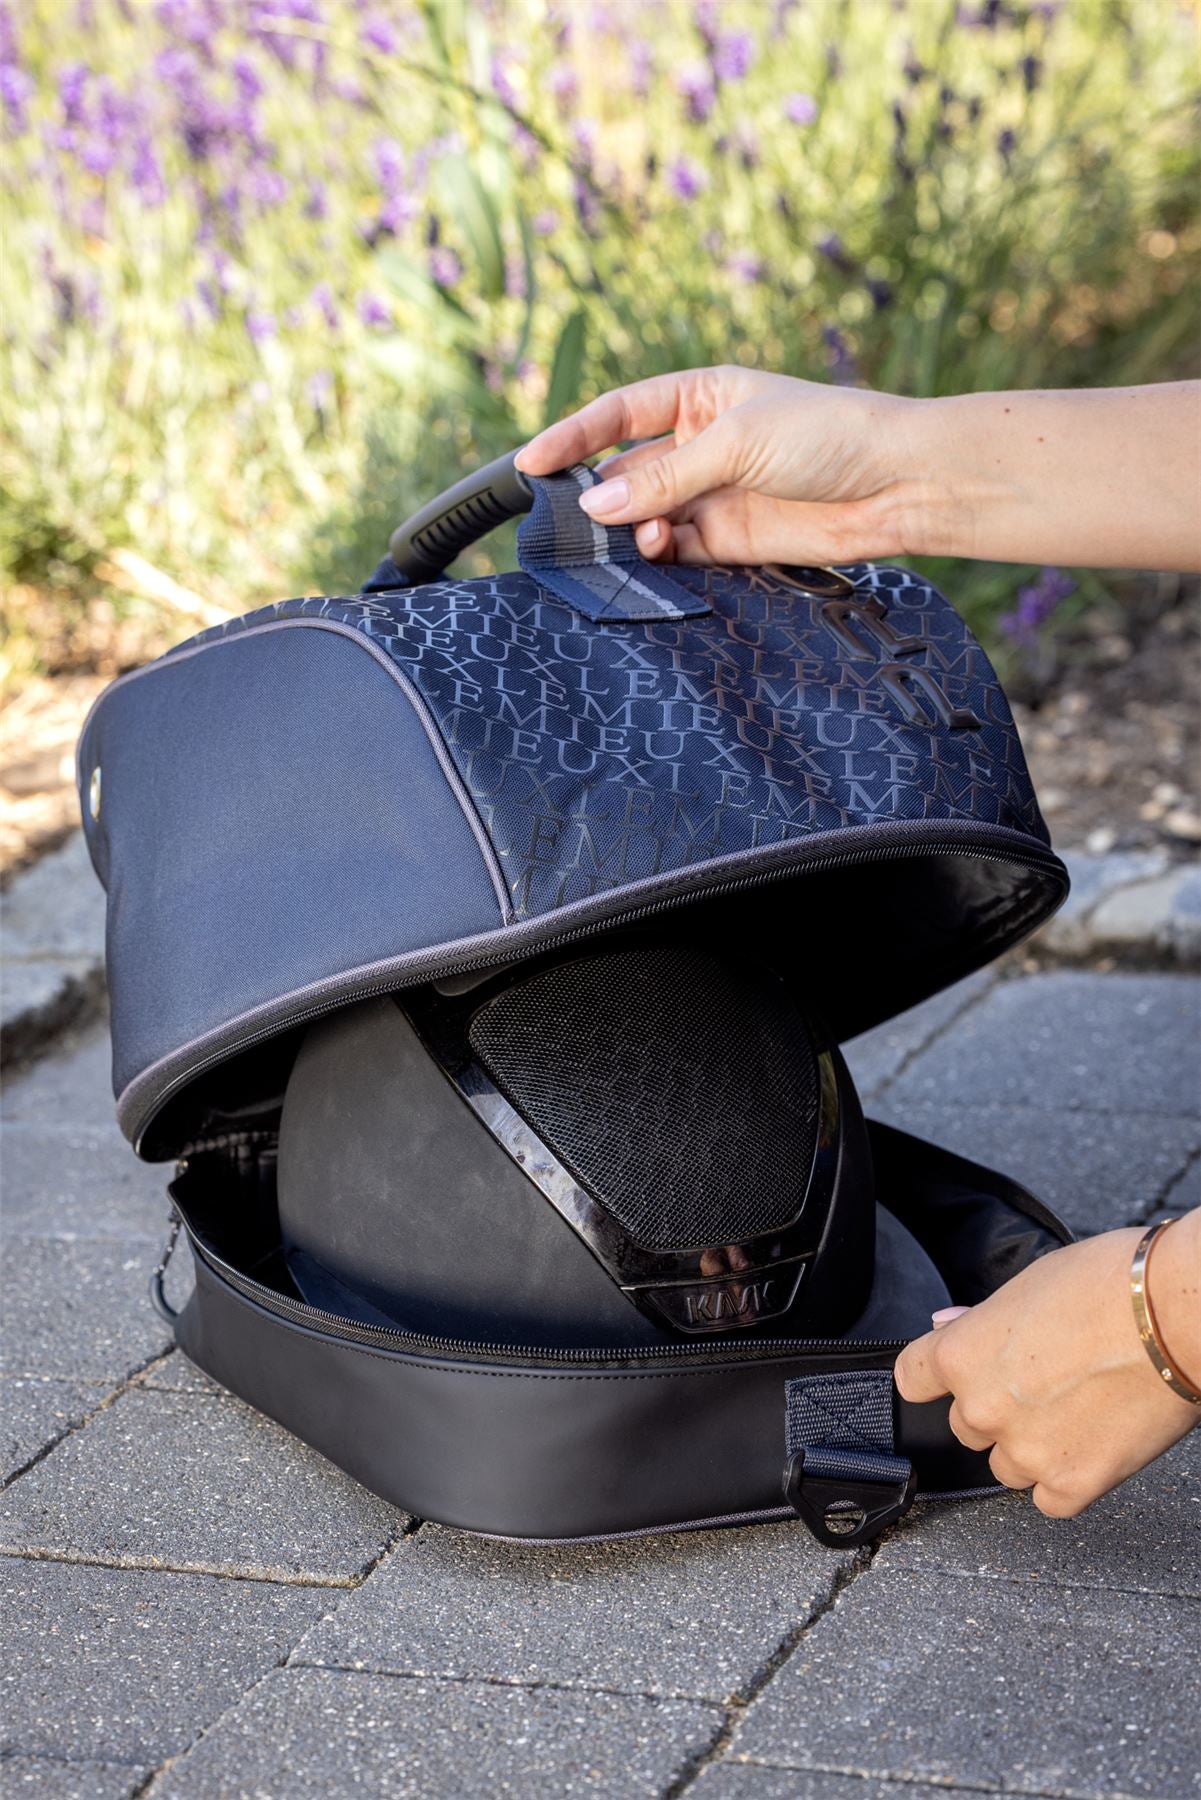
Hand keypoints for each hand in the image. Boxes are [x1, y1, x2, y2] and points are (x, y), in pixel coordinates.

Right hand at [516, 366, 926, 565]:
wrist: (896, 484)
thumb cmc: (827, 434)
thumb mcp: (737, 441)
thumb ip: (664, 478)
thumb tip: (596, 504)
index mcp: (701, 397)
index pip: (619, 414)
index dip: (573, 435)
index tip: (531, 463)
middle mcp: (701, 446)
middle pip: (626, 472)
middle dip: (597, 495)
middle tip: (569, 519)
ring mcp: (713, 495)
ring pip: (645, 517)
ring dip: (628, 529)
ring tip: (635, 537)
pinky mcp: (729, 540)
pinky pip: (675, 552)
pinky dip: (656, 557)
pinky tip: (654, 553)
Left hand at [894, 1210, 1200, 1517]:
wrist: (1174, 1316)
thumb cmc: (1108, 1286)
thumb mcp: (1026, 1286)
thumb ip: (980, 1321)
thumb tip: (947, 1326)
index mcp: (961, 1355)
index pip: (913, 1379)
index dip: (937, 1375)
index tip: (952, 1376)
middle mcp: (982, 1408)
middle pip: (966, 1424)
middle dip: (996, 1408)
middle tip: (1043, 1382)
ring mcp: (1026, 1451)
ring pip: (1005, 1466)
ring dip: (1029, 1447)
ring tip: (1075, 1411)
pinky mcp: (1072, 1485)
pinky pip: (1047, 1499)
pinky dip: (1066, 1480)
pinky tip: (1090, 1445)